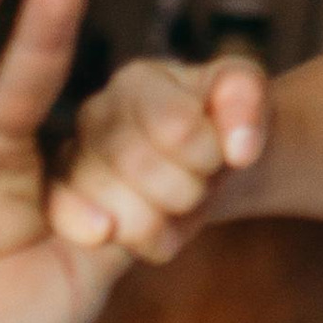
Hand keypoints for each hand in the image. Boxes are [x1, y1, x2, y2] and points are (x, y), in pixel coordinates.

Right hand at [52, 50, 270, 260]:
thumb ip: (244, 96)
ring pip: (122, 212)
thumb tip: (240, 149)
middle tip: (202, 179)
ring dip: (170, 215)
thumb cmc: (220, 118)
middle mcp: (94, 118)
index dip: (208, 151)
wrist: (207, 159)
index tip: (219, 151)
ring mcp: (77, 165)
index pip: (174, 125)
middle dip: (190, 186)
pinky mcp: (77, 211)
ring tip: (182, 198)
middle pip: (140, 169)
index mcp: (137, 83)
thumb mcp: (245, 89)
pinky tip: (167, 225)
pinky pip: (114, 239)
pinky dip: (153, 240)